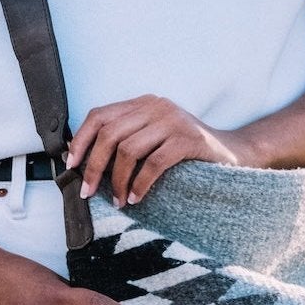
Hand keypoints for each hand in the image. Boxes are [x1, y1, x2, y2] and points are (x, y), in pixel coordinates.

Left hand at [65, 94, 257, 206]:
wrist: (233, 153)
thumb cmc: (186, 152)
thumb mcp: (153, 138)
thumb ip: (125, 139)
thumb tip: (83, 160)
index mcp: (143, 104)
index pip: (99, 115)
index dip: (81, 140)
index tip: (72, 165)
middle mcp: (156, 107)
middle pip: (110, 134)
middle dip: (95, 167)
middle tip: (89, 192)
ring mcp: (174, 121)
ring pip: (128, 150)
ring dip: (117, 180)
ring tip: (118, 200)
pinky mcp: (189, 140)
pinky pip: (153, 164)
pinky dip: (140, 184)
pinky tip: (137, 198)